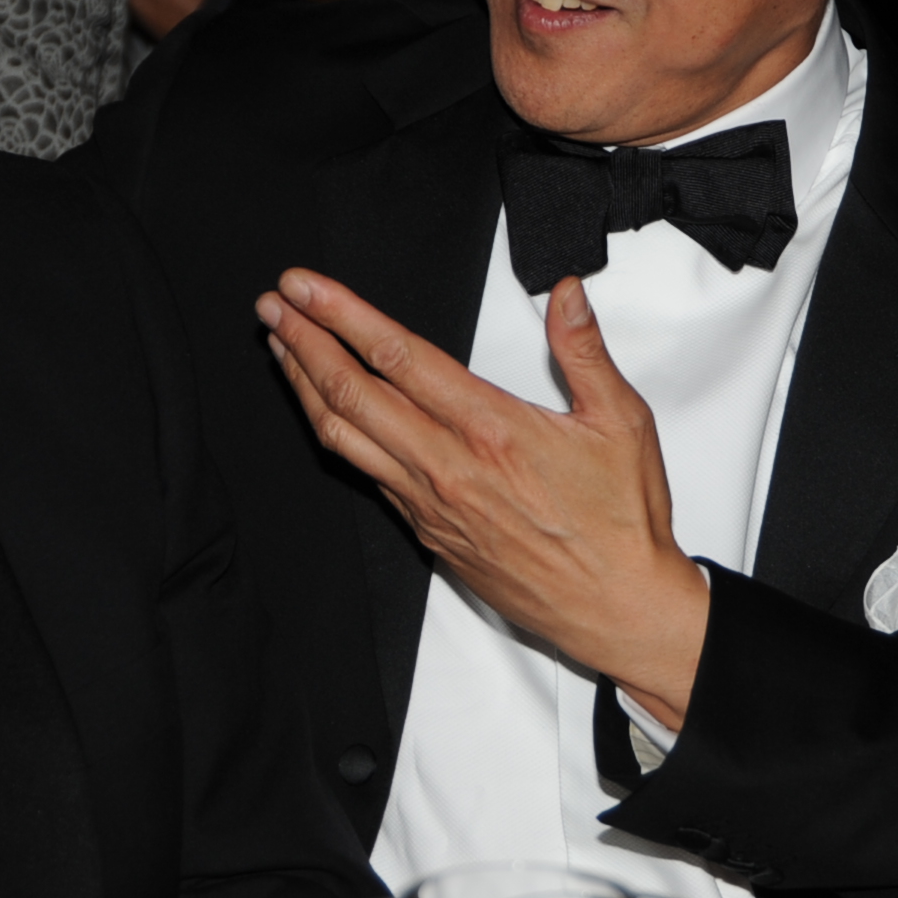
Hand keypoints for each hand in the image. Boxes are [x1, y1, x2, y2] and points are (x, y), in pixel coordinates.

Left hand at [258, 268, 710, 726]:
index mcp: (493, 429)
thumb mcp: (622, 422)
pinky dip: (336, 435)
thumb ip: (585, 350)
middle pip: (353, 393)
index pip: (398, 357)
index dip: (342, 316)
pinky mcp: (429, 533)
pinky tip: (327, 414)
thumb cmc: (621, 524)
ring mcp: (431, 504)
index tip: (307, 289)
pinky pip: (368, 477)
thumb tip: (565, 295)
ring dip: (305, 387)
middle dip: (305, 341)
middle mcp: (450, 467)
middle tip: (275, 305)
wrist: (617, 609)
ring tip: (281, 348)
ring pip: (345, 438)